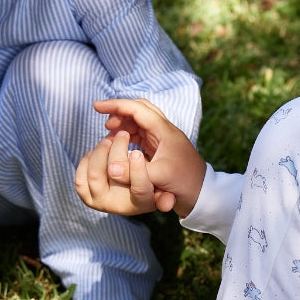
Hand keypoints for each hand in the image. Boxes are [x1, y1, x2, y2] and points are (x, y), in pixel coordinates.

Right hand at [75, 97, 205, 218]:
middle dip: (119, 112)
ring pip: (139, 122)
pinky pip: (141, 134)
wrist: (202, 194)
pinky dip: (128, 135)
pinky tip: (120, 145)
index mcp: (164, 130)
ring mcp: (163, 138)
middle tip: (103, 121)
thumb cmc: (185, 182)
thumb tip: (111, 168)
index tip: (97, 107)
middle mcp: (164, 130)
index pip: (137, 109)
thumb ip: (134, 172)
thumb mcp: (159, 177)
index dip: (116, 105)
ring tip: (109, 135)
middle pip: (139, 110)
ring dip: (123, 125)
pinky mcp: (161, 148)